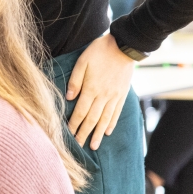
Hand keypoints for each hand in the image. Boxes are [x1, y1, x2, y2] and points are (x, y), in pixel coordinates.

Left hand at [66, 32, 136, 149]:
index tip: (68, 135)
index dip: (74, 124)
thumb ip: (75, 80)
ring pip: (105, 119)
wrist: (124, 46)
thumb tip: (69, 97)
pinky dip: (111, 123)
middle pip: (92, 119)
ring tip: (93, 146)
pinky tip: (108, 132)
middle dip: (84, 134)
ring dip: (98, 134)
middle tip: (78, 147)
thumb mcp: (82, 62)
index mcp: (91, 88)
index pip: (81, 112)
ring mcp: (115, 96)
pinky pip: (117, 112)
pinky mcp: (122, 94)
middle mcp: (104, 96)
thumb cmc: (100, 51)